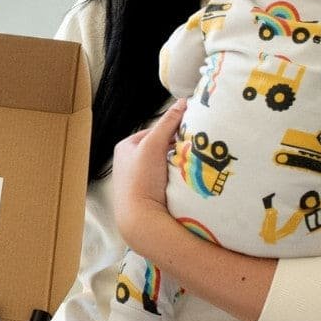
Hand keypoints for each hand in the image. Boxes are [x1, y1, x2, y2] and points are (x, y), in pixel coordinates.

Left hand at [111, 99, 186, 253]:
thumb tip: (184, 102)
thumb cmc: (141, 180)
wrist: (140, 219)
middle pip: (160, 148)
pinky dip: (176, 177)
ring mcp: (138, 179)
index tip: (191, 132)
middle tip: (195, 148)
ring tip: (193, 163)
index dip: (173, 130)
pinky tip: (186, 179)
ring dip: (178, 163)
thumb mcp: (153, 145)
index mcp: (125, 147)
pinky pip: (166, 179)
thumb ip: (168, 123)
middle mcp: (129, 162)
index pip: (155, 131)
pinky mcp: (148, 194)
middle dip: (176, 148)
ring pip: (165, 164)